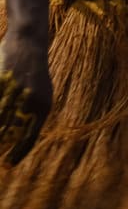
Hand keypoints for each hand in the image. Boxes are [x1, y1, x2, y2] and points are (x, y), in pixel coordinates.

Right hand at [0, 41, 52, 164]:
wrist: (29, 43)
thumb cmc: (33, 72)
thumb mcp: (41, 93)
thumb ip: (33, 113)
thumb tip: (23, 136)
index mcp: (43, 106)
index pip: (30, 137)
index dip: (19, 153)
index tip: (9, 165)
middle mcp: (30, 102)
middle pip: (10, 133)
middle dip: (0, 145)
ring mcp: (15, 92)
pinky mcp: (3, 82)